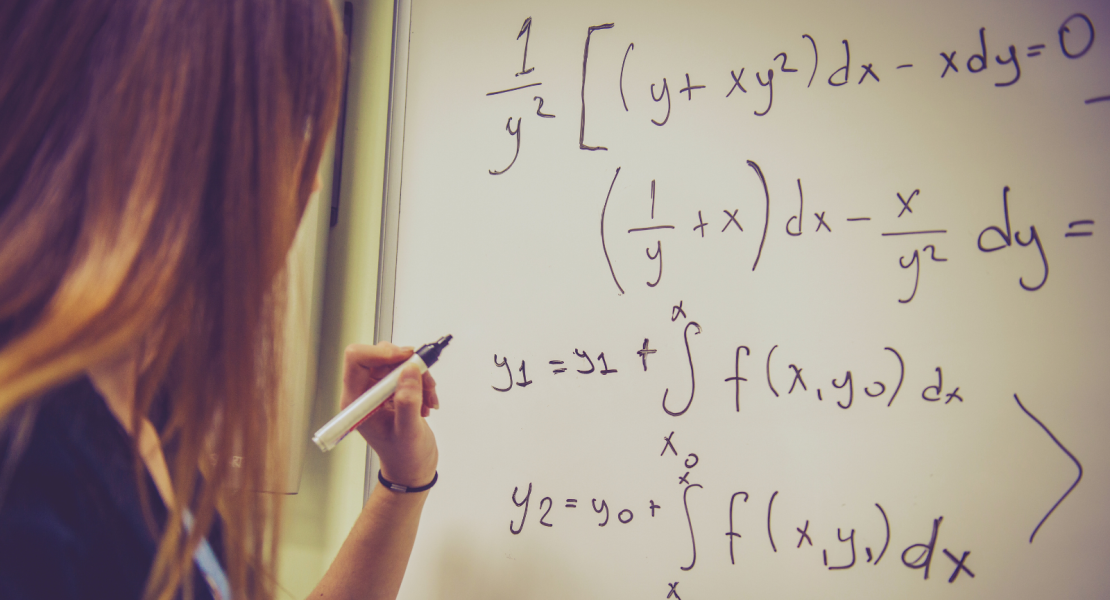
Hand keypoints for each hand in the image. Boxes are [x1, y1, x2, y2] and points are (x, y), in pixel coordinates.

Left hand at [341, 342, 438, 488]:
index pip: (357, 359)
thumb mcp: (408, 432)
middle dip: (407, 365)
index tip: (406, 359)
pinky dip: (422, 381)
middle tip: (425, 381)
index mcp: (356, 401)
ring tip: (429, 397)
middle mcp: (364, 392)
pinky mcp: (391, 390)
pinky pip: (407, 371)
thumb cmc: (404, 457)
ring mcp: (377, 390)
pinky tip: (427, 401)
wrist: (411, 468)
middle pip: (380, 356)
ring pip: (396, 362)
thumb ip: (408, 401)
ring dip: (419, 374)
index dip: (381, 353)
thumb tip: (409, 370)